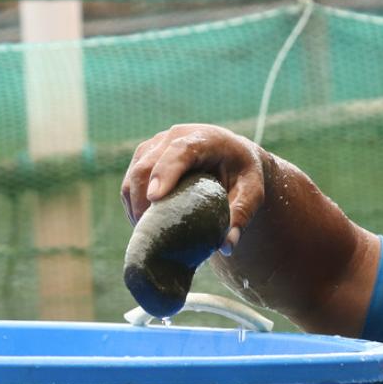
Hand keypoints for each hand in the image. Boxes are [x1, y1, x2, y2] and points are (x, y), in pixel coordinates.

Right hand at [121, 124, 268, 254]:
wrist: (232, 158)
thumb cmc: (243, 175)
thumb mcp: (252, 193)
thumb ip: (242, 216)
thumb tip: (227, 246)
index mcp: (205, 139)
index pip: (180, 151)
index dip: (165, 173)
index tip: (155, 198)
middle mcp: (175, 137)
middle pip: (147, 164)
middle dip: (142, 199)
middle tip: (149, 231)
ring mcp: (156, 146)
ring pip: (133, 175)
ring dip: (135, 205)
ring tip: (148, 233)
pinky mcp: (144, 157)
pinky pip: (130, 182)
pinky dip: (133, 205)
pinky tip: (145, 225)